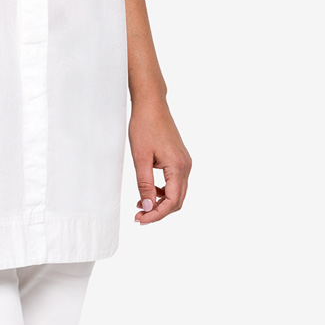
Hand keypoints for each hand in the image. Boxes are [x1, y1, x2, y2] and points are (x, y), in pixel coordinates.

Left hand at [128, 96, 190, 224]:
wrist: (151, 105)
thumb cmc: (145, 126)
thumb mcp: (140, 157)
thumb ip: (144, 183)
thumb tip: (147, 206)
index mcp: (178, 167)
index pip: (172, 201)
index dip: (156, 214)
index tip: (140, 219)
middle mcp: (186, 166)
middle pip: (177, 201)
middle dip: (159, 211)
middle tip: (139, 216)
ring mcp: (184, 162)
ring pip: (177, 192)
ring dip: (160, 202)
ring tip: (140, 204)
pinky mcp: (179, 159)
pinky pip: (175, 182)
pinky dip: (163, 191)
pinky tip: (148, 190)